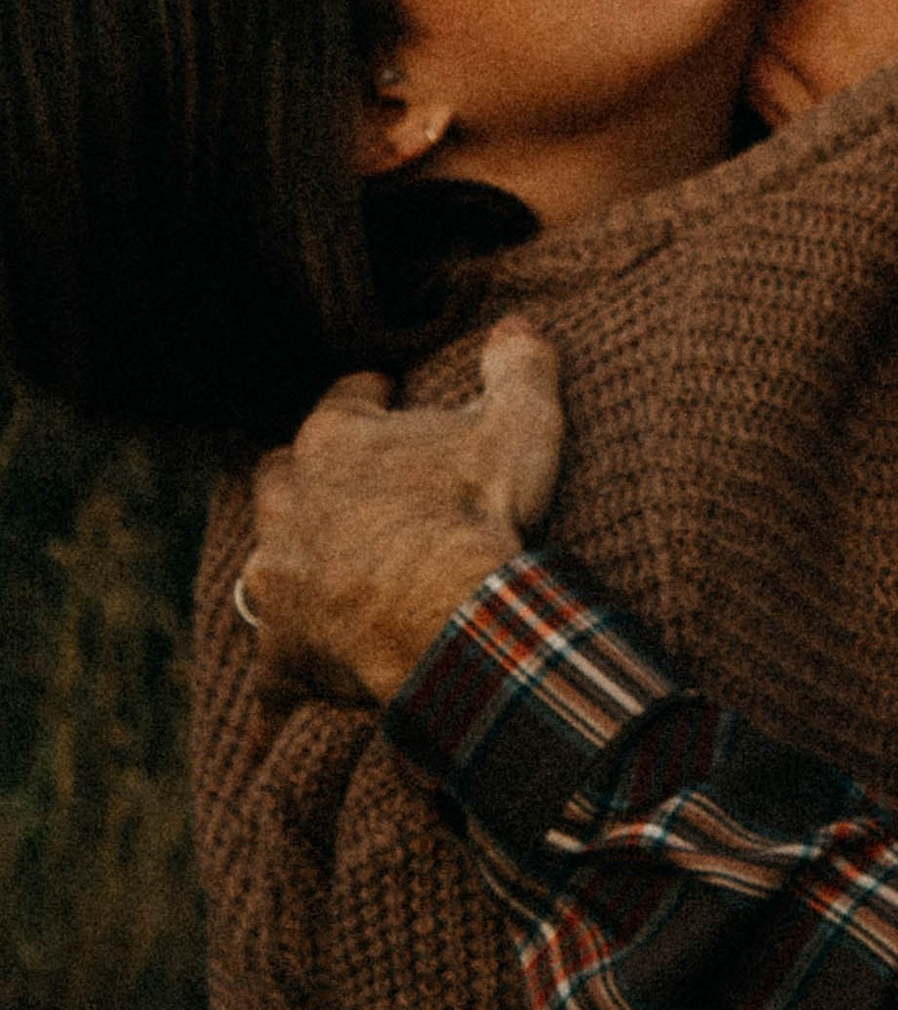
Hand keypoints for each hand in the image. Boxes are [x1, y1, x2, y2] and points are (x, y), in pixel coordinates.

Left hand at [241, 319, 563, 708]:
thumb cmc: (479, 512)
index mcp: (335, 441)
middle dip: (307, 476)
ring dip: (294, 563)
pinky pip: (275, 666)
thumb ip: (518, 366)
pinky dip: (292, 667)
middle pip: (281, 475)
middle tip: (350, 486)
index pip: (345, 398)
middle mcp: (289, 504)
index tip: (387, 397)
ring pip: (267, 561)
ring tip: (332, 571)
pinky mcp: (282, 652)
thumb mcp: (519, 425)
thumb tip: (518, 325)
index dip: (370, 396)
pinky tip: (302, 684)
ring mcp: (279, 581)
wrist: (454, 620)